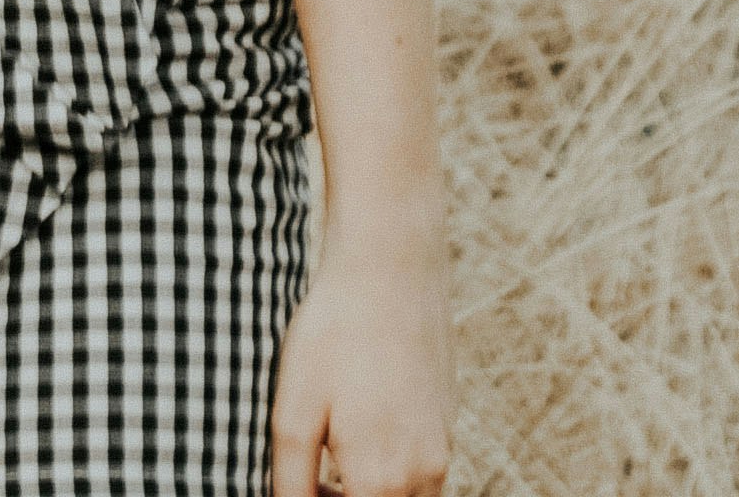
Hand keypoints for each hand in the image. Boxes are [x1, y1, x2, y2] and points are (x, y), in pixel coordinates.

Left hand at [266, 234, 450, 495]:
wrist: (391, 264)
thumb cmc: (334, 334)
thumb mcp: (292, 413)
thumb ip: (291, 484)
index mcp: (381, 481)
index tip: (303, 482)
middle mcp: (424, 476)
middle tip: (310, 475)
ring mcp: (442, 449)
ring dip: (369, 491)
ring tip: (330, 451)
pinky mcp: (447, 423)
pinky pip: (421, 473)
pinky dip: (389, 469)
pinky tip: (358, 423)